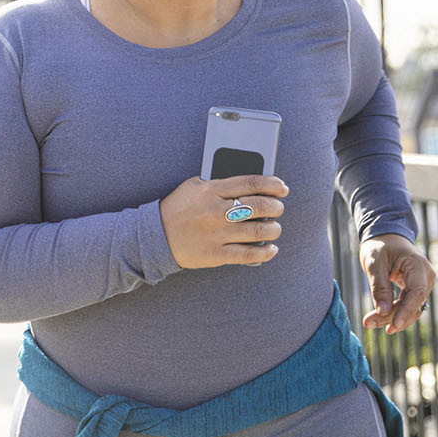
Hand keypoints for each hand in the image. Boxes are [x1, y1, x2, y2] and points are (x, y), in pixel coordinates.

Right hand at [159, 175, 288, 268]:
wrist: (155, 236)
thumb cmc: (177, 208)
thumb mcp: (193, 186)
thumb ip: (218, 182)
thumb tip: (249, 184)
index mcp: (211, 191)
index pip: (251, 183)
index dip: (273, 184)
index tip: (282, 188)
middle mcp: (217, 212)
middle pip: (260, 206)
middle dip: (276, 207)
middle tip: (278, 208)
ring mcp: (217, 234)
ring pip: (259, 231)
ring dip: (274, 229)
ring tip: (274, 228)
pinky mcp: (216, 254)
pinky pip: (249, 255)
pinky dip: (266, 252)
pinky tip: (271, 248)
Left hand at [359, 234, 434, 333]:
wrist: (385, 238)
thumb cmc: (379, 246)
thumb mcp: (374, 263)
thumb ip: (379, 286)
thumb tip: (382, 311)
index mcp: (418, 265)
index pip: (416, 292)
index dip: (406, 311)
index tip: (393, 325)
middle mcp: (426, 276)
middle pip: (413, 304)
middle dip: (391, 316)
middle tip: (367, 323)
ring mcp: (423, 284)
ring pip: (410, 309)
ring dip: (391, 318)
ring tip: (368, 322)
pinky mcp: (416, 290)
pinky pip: (407, 306)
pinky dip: (393, 313)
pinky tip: (376, 319)